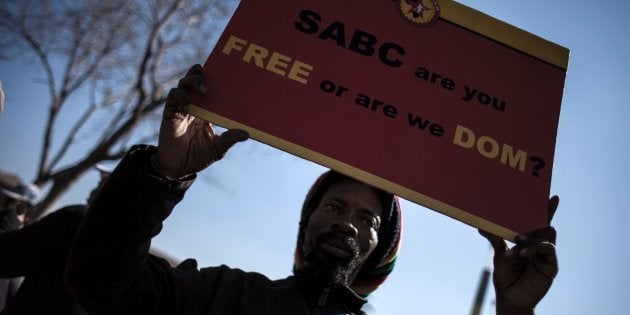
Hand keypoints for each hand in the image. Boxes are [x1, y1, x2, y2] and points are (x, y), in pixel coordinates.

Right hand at [155, 64, 248, 178]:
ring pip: (185, 83)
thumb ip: (230, 139)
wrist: (179, 167)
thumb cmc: (199, 157)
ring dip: (193, 81)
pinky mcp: (171, 112)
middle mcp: (196, 105)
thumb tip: (246, 134)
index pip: (212, 89)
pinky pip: (173, 95)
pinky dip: (180, 94)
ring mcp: (182, 107)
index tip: (227, 73)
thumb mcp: (218, 148)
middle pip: (197, 80)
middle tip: (213, 76)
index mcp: (208, 111)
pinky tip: (187, 100)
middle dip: (203, 74)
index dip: (216, 79)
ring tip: (203, 89)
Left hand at [479, 196, 559, 314]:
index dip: (547, 210)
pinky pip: (547, 249)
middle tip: (533, 211)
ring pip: (546, 234)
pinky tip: (521, 252)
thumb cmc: (505, 276)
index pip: (539, 221)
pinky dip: (533, 247)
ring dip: (531, 236)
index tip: (553, 197)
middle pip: (545, 224)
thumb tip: (481, 225)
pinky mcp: (551, 265)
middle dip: (542, 216)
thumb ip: (495, 239)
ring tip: (517, 240)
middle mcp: (539, 245)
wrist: (509, 297)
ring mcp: (546, 254)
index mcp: (528, 240)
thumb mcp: (499, 254)